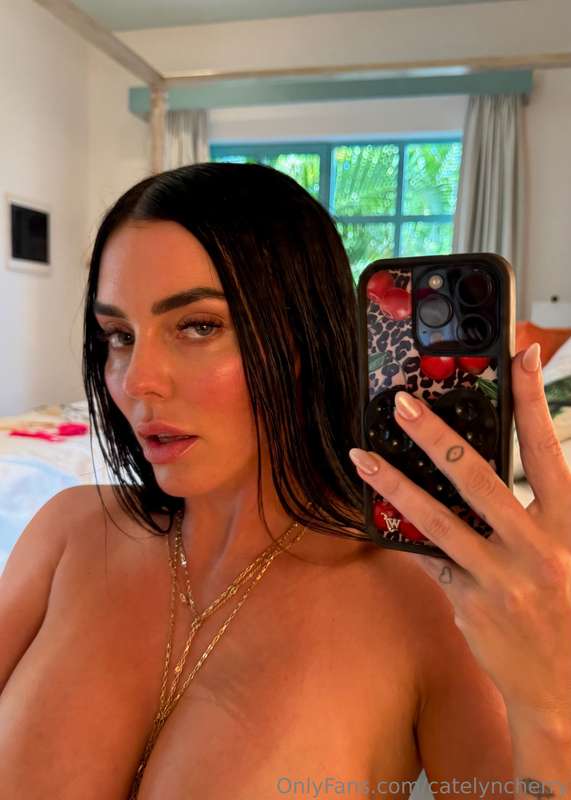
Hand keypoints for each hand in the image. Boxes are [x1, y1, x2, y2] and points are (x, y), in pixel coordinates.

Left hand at [349, 343, 570, 723]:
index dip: (533, 400)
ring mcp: (500, 576)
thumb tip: (509, 460)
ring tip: (361, 455)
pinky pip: (427, 558)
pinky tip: (375, 515)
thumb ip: (545, 507)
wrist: (567, 688)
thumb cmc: (569, 608)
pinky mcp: (470, 602)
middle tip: (402, 404)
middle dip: (436, 435)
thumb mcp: (569, 549)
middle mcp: (536, 545)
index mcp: (569, 524)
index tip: (521, 356)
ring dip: (394, 482)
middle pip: (477, 475)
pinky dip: (403, 534)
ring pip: (437, 518)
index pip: (547, 449)